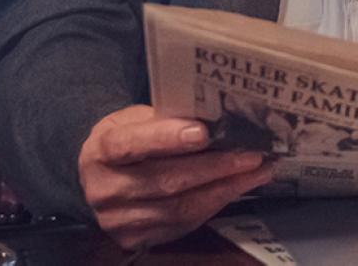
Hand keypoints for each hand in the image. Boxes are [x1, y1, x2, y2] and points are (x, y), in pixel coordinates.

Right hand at [77, 104, 274, 249]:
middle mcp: (105, 189)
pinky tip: (237, 188)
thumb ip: (164, 120)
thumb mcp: (134, 121)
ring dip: (225, 188)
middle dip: (214, 167)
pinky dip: (215, 204)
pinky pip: (184, 224)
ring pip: (180, 207)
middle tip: (251, 153)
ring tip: (256, 171)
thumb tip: (215, 118)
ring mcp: (119, 220)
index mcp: (100, 151)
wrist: (102, 180)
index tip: (203, 132)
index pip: (131, 144)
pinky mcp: (136, 240)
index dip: (167, 138)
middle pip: (165, 180)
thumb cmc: (127, 141)